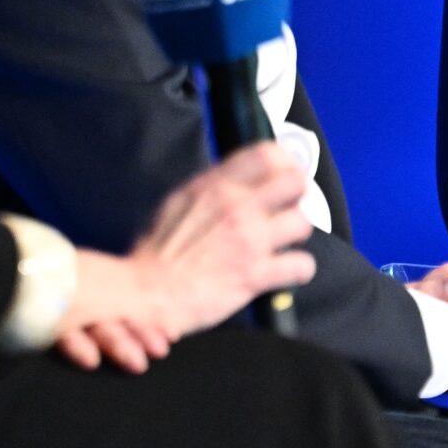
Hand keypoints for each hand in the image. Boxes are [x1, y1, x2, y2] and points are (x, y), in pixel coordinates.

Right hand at [58, 145, 315, 367]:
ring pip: (302, 223)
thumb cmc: (155, 253)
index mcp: (215, 185)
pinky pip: (302, 265)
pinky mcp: (256, 274)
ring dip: (295, 235)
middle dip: (297, 196)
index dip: (285, 163)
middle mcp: (236, 206)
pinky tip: (285, 272)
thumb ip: (211, 188)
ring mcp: (249, 240)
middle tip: (288, 208)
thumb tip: (235, 180)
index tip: (285, 173)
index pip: (267, 153)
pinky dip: (298, 270)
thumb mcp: (178, 202)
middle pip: (296, 182)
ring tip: (282, 244)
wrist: (144, 293)